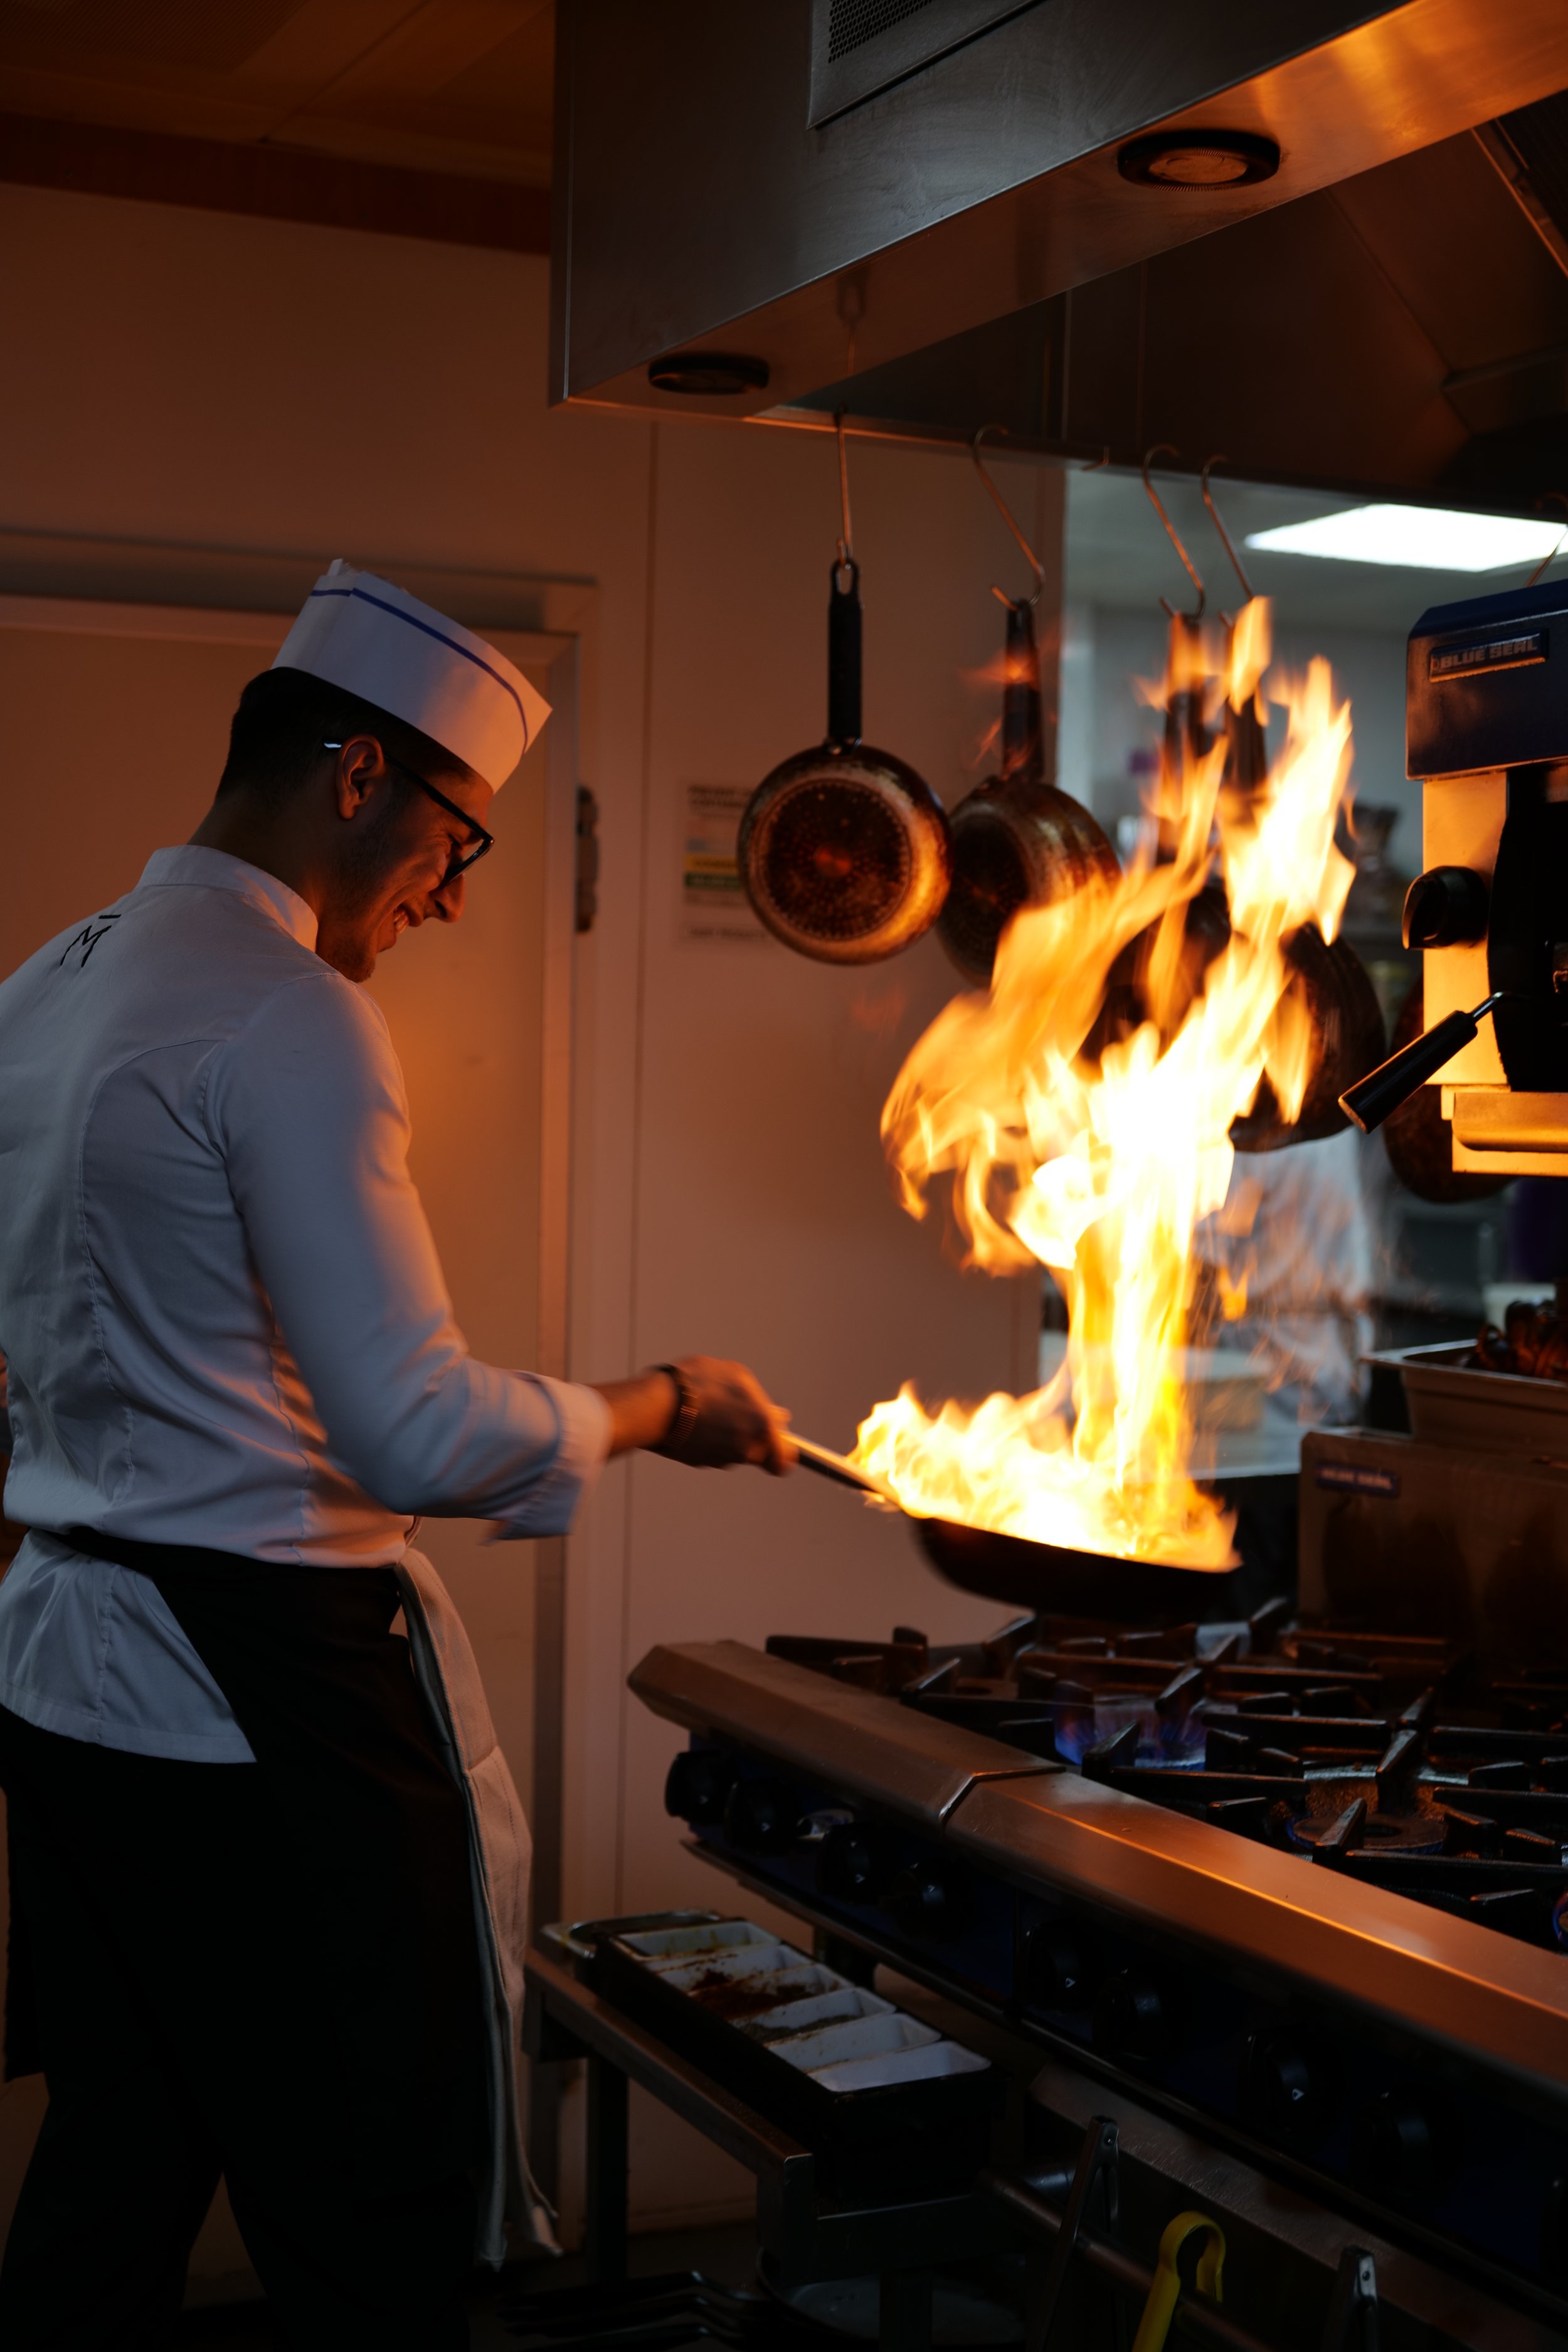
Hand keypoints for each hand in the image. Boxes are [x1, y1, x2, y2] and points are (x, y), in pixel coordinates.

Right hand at [653, 1356, 793, 1473]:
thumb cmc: (699, 1383)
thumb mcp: (737, 1378)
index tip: (780, 1444)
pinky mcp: (699, 1462)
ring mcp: (721, 1459)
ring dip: (728, 1436)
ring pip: (734, 1452)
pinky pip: (712, 1452)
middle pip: (758, 1453)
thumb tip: (779, 1418)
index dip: (784, 1453)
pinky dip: (709, 1440)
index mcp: (761, 1428)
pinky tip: (695, 1419)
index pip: (785, 1460)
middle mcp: (745, 1450)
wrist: (656, 1405)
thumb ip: (760, 1401)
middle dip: (753, 1438)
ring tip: (711, 1409)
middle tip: (737, 1414)